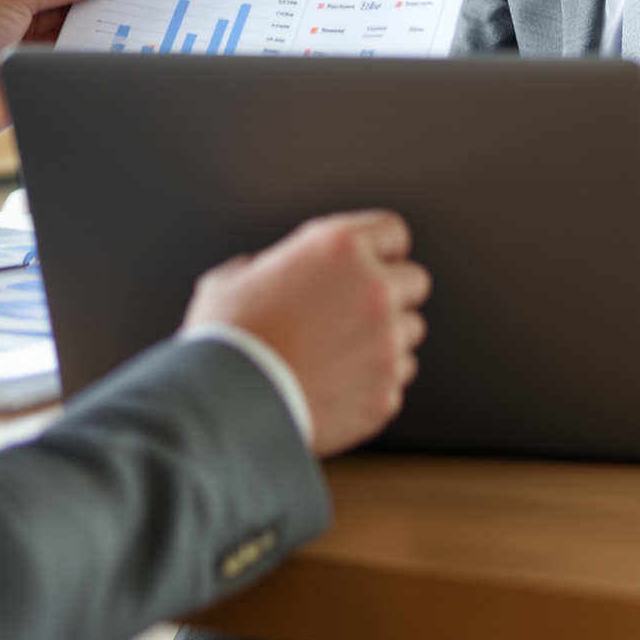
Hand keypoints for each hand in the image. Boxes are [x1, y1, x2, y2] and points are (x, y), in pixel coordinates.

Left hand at [0, 0, 114, 156]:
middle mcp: (22, 14)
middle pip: (73, 4)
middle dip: (102, 2)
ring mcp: (30, 48)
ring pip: (76, 36)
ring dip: (99, 33)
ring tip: (137, 25)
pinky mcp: (37, 79)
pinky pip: (71, 67)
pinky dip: (90, 62)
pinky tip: (115, 55)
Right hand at [183, 211, 430, 456]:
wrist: (226, 406)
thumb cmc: (226, 340)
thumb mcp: (232, 279)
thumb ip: (267, 266)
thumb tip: (264, 273)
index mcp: (339, 248)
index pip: (392, 233)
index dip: (378, 249)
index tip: (368, 263)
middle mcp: (374, 290)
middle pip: (414, 282)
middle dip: (389, 294)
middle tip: (351, 311)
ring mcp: (385, 345)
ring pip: (410, 333)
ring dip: (384, 340)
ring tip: (338, 353)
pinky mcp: (384, 393)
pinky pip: (395, 381)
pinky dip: (373, 383)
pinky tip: (335, 386)